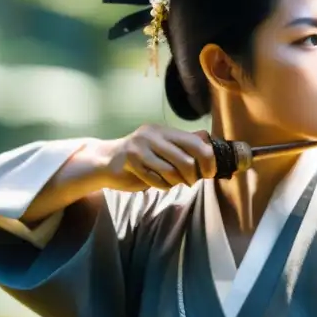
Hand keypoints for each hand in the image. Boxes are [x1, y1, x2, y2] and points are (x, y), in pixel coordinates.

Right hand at [94, 125, 217, 192]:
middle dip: (193, 175)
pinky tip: (161, 184)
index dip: (208, 159)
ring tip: (174, 183)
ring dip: (177, 182)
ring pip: (171, 172)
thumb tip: (209, 140)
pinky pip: (156, 180)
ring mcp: (140, 147)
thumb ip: (183, 144)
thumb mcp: (163, 146)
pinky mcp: (130, 161)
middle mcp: (153, 134)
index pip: (195, 142)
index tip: (210, 172)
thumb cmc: (141, 157)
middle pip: (185, 159)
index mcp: (164, 130)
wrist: (106, 161)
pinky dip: (163, 186)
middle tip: (192, 181)